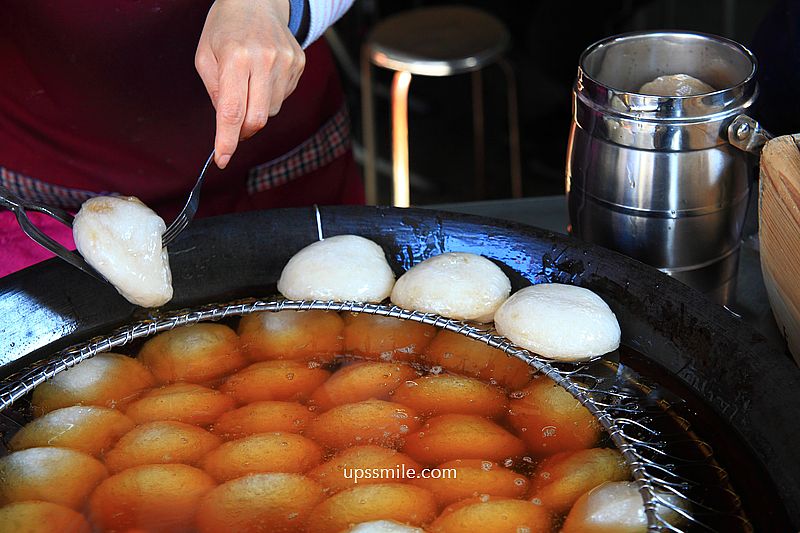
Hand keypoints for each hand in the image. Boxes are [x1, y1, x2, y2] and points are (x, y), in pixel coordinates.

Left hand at [196, 0, 305, 168]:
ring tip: (248, 86)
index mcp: (236, 57)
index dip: (227, 140)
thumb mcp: (205, 56)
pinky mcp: (298, 64)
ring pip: (271, 111)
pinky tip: (262, 76)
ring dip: (256, 111)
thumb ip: (215, 92)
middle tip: (234, 125)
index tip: (222, 159)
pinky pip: (283, 97)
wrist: (257, 1)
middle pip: (257, 118)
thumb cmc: (225, 28)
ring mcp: (286, 62)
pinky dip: (269, 97)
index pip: (233, 111)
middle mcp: (264, 60)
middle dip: (243, 130)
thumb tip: (227, 124)